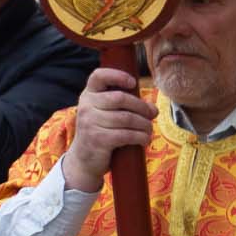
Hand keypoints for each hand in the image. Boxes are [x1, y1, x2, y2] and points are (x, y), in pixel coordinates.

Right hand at [59, 68, 155, 190]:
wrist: (83, 160)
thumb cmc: (100, 133)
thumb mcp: (105, 115)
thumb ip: (125, 106)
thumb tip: (152, 108)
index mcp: (88, 95)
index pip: (98, 76)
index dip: (117, 75)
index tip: (133, 83)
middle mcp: (86, 106)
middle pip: (120, 98)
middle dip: (141, 107)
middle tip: (151, 115)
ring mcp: (90, 123)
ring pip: (127, 118)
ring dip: (144, 125)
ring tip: (148, 130)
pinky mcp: (98, 139)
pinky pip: (126, 135)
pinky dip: (140, 137)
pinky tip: (143, 140)